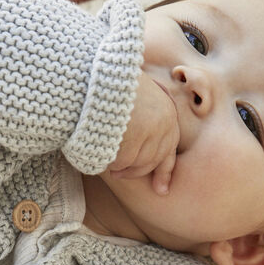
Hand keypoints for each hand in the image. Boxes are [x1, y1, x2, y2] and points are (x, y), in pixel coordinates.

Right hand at [108, 71, 178, 193]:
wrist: (93, 74)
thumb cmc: (107, 82)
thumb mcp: (134, 92)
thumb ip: (143, 110)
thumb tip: (139, 133)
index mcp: (167, 109)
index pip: (170, 146)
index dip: (165, 170)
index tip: (162, 190)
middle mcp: (164, 121)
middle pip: (155, 159)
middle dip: (137, 172)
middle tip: (120, 175)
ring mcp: (151, 131)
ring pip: (138, 164)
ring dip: (123, 168)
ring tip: (108, 162)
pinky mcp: (134, 140)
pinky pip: (122, 162)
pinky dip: (111, 162)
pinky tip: (102, 157)